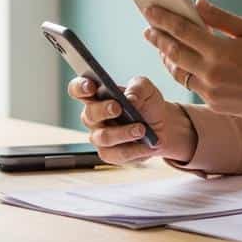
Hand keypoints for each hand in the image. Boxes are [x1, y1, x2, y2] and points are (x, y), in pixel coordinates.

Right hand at [66, 75, 196, 164]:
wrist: (163, 128)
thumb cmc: (148, 105)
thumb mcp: (147, 89)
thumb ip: (138, 87)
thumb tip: (130, 98)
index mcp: (97, 96)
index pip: (78, 90)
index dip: (80, 87)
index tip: (91, 86)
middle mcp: (94, 117)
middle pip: (89, 114)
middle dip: (103, 110)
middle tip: (118, 107)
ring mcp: (99, 137)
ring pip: (103, 137)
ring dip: (123, 133)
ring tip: (141, 129)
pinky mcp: (109, 154)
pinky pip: (117, 154)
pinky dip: (134, 150)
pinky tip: (146, 145)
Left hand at [143, 0, 241, 133]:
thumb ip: (222, 18)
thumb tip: (197, 4)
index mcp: (221, 51)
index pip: (183, 31)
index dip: (163, 19)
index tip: (150, 11)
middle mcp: (212, 73)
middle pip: (173, 52)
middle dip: (158, 38)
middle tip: (148, 28)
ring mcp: (211, 92)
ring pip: (178, 72)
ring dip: (167, 57)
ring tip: (162, 46)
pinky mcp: (213, 105)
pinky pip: (191, 85)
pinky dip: (185, 72)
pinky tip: (184, 62)